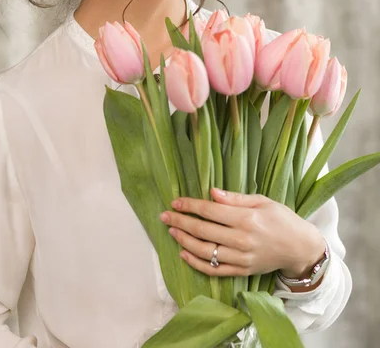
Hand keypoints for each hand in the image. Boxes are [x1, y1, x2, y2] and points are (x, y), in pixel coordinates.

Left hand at [159, 188, 325, 278]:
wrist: (299, 247)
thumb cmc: (282, 219)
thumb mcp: (262, 201)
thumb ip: (236, 198)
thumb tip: (211, 193)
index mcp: (247, 219)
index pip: (210, 211)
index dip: (190, 206)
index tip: (175, 202)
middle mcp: (241, 240)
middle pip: (203, 231)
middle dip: (180, 222)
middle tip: (164, 215)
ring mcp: (241, 258)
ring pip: (204, 251)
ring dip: (184, 241)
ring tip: (172, 231)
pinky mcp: (241, 270)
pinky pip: (213, 269)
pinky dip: (196, 263)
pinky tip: (184, 253)